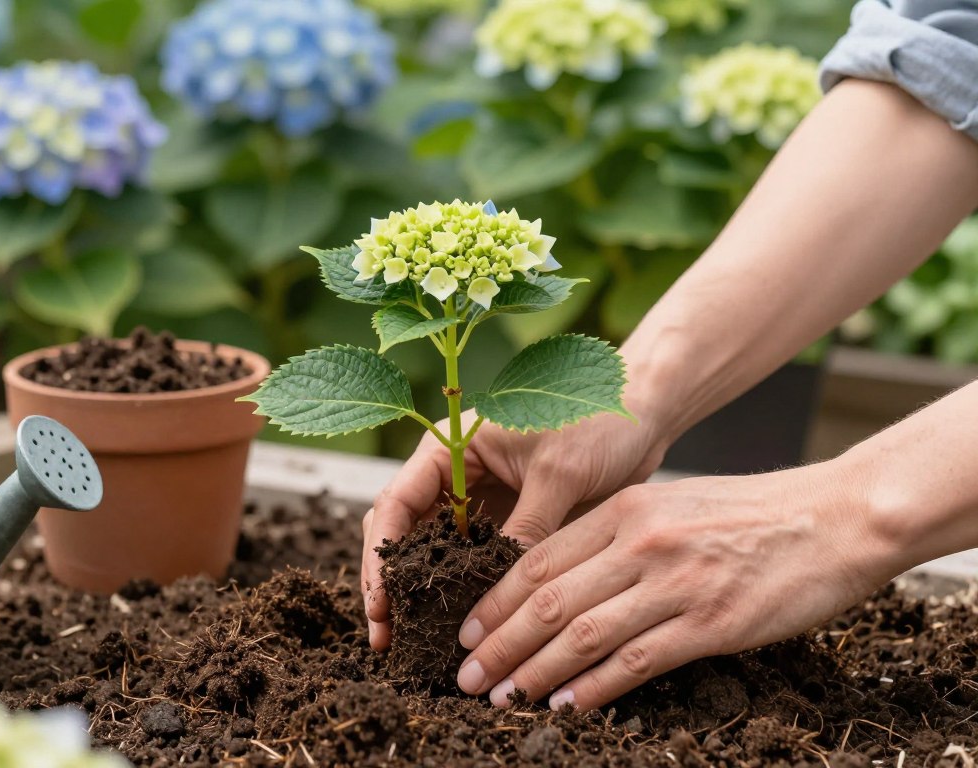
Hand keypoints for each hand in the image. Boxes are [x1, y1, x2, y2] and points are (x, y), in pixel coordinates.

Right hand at [362, 406, 667, 649]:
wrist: (641, 412)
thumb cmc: (597, 421)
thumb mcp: (559, 473)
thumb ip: (526, 527)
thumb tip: (501, 591)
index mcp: (451, 447)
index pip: (396, 502)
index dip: (382, 555)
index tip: (381, 603)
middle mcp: (455, 475)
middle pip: (403, 532)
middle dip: (390, 583)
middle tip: (385, 636)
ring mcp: (478, 501)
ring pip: (432, 552)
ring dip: (420, 593)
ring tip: (410, 641)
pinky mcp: (506, 522)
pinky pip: (472, 561)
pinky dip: (460, 591)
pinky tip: (458, 626)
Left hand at [455, 462, 897, 708]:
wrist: (835, 518)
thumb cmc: (753, 514)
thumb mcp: (673, 504)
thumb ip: (619, 534)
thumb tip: (565, 578)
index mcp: (625, 509)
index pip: (539, 559)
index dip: (495, 601)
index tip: (466, 631)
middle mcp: (641, 541)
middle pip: (548, 599)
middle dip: (499, 642)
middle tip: (466, 675)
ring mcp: (675, 583)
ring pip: (582, 633)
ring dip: (533, 671)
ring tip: (500, 697)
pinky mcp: (711, 623)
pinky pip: (635, 661)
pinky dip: (592, 688)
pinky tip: (563, 705)